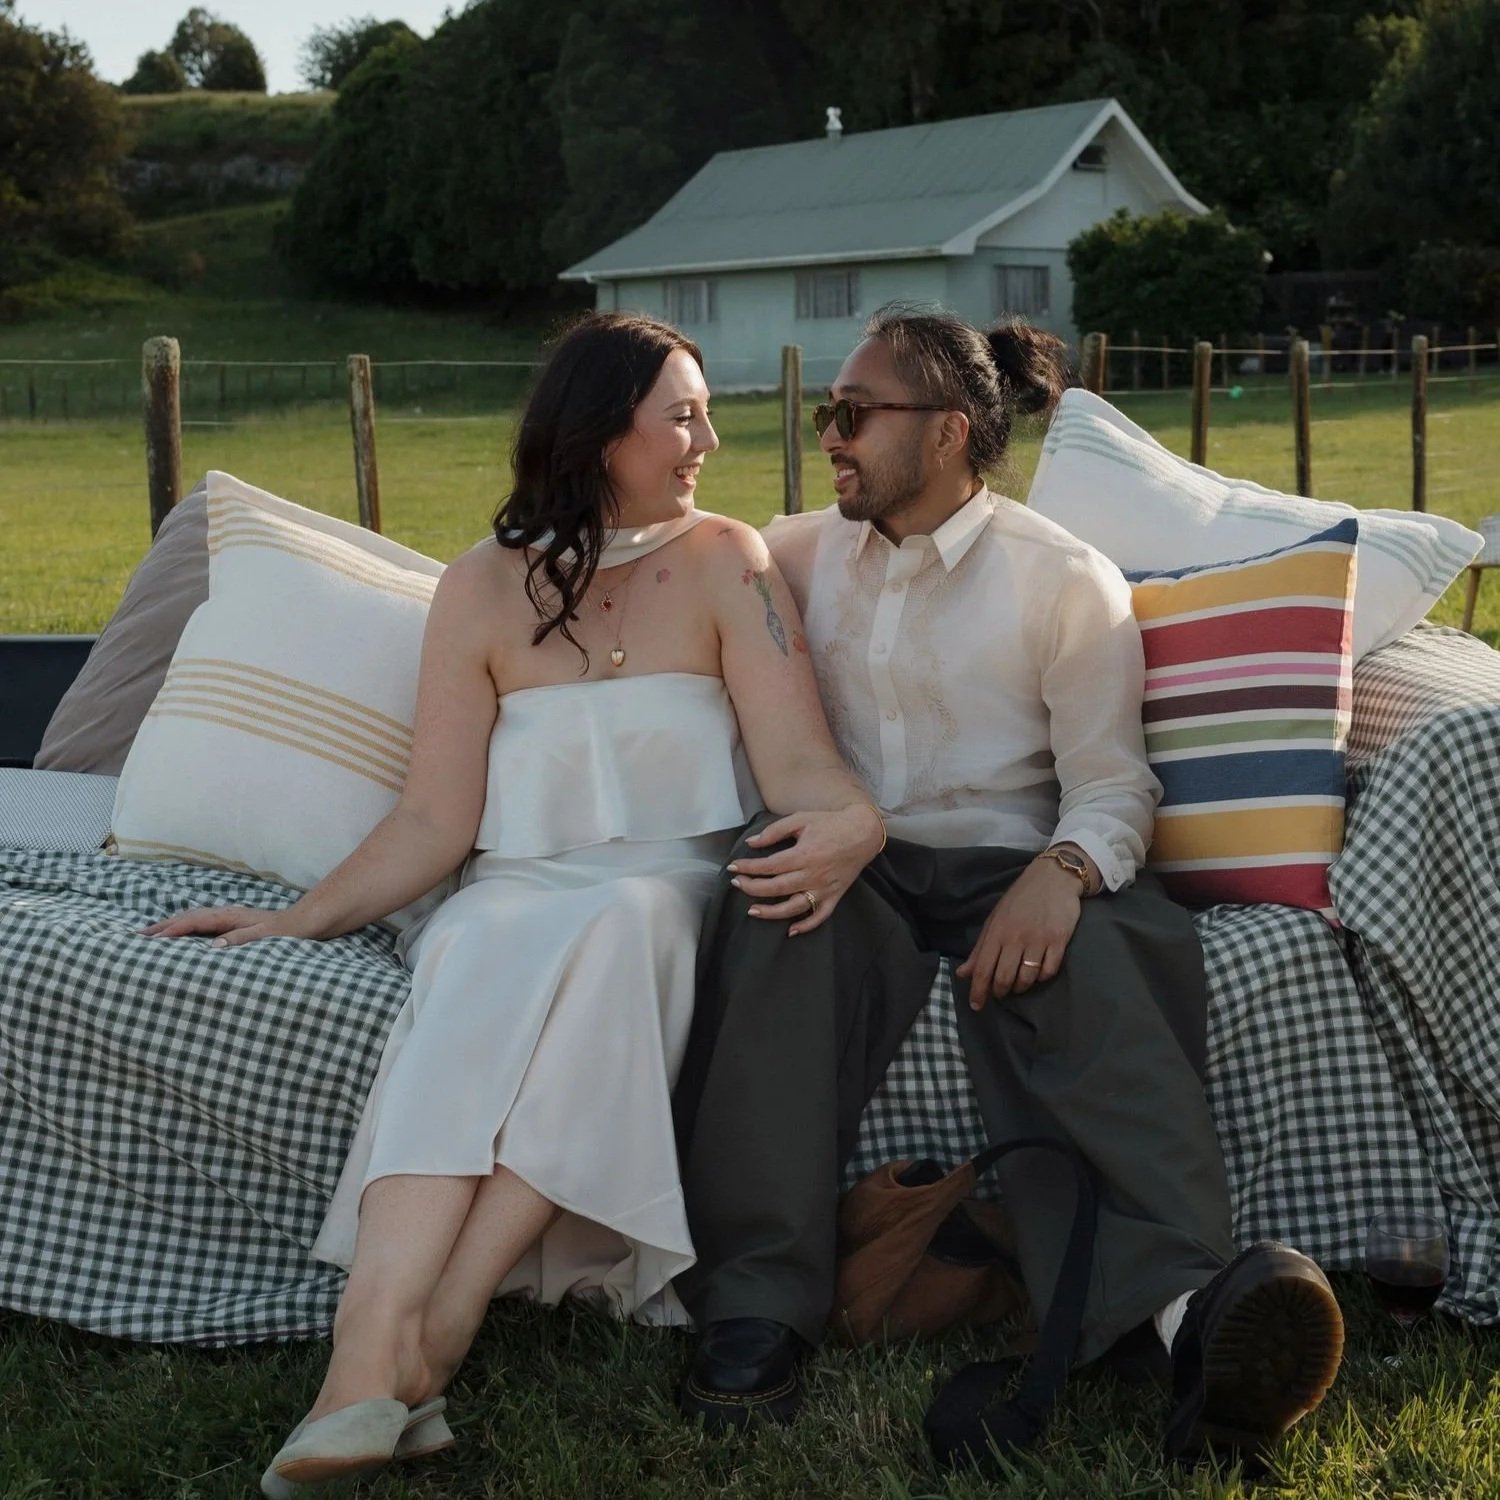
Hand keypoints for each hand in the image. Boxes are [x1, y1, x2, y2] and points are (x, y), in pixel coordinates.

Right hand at [140, 904, 309, 948]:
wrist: (311, 922)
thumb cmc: (290, 931)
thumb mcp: (267, 937)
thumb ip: (241, 940)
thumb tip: (214, 946)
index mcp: (231, 917)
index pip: (194, 922)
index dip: (171, 930)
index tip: (150, 939)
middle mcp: (228, 914)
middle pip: (188, 917)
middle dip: (163, 926)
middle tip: (137, 936)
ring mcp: (231, 918)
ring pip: (194, 919)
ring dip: (173, 925)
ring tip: (153, 934)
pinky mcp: (236, 924)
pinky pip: (204, 924)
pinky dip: (187, 928)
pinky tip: (184, 936)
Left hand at [728, 804, 882, 935]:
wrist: (863, 832)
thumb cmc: (830, 824)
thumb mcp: (801, 819)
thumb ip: (774, 831)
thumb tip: (752, 843)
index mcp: (803, 855)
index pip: (769, 866)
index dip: (748, 868)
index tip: (733, 867)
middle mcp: (812, 875)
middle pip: (776, 888)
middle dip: (752, 888)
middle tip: (736, 884)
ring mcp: (824, 889)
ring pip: (794, 907)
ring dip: (771, 912)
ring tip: (753, 911)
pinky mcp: (835, 896)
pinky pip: (820, 916)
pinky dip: (806, 926)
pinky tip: (791, 931)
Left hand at [955, 858, 1082, 1009]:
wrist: (1052, 878)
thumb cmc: (1020, 900)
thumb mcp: (995, 920)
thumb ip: (980, 948)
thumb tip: (962, 973)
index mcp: (996, 931)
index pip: (983, 968)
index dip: (978, 990)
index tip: (976, 1006)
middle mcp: (1016, 937)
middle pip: (1004, 977)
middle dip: (1001, 992)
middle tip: (1001, 993)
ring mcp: (1038, 939)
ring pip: (1027, 977)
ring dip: (1021, 986)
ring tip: (1019, 983)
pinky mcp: (1059, 941)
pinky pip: (1049, 971)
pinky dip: (1042, 977)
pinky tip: (1038, 972)